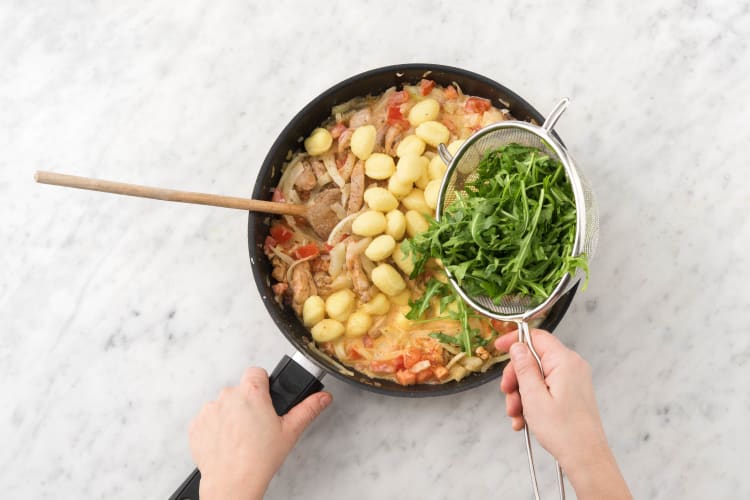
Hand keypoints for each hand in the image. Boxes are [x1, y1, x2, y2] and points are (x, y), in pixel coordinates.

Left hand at [188, 367, 331, 499]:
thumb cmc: (259, 459)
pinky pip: (208, 419)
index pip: (257, 372)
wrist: (232, 482)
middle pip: (240, 390)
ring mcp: (210, 410)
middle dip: (248, 403)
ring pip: (223, 405)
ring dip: (231, 415)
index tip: (265, 399)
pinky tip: (228, 442)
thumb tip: (322, 397)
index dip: (263, 384)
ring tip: (241, 437)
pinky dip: (216, 428)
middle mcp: (228, 396)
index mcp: (252, 392)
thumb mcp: (290, 432)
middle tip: (257, 425)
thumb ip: (308, 409)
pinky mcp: (196, 425)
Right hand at [495, 329, 630, 499]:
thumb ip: (524, 367)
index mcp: (564, 361)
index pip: (536, 337)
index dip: (515, 341)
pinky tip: (524, 419)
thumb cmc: (564, 431)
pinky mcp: (572, 392)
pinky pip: (545, 389)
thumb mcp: (534, 396)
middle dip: (516, 377)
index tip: (498, 348)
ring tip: (516, 415)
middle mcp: (572, 366)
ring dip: (521, 394)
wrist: (586, 458)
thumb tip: (517, 347)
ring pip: (536, 376)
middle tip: (508, 395)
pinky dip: (532, 401)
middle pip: (533, 359)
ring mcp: (573, 380)